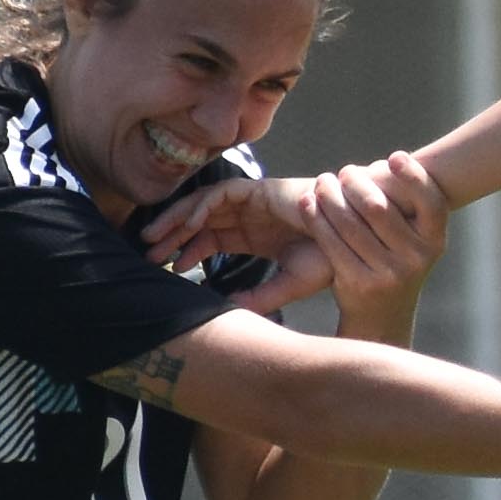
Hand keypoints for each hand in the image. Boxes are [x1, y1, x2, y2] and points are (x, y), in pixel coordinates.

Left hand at [139, 171, 335, 310]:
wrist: (352, 237)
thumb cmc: (329, 258)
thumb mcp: (290, 285)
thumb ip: (261, 297)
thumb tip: (231, 310)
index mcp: (253, 236)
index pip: (211, 239)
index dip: (189, 252)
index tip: (171, 269)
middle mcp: (248, 217)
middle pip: (200, 221)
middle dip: (172, 236)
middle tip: (148, 254)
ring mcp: (252, 201)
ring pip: (203, 205)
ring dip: (177, 219)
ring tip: (153, 238)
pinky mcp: (258, 189)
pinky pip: (221, 193)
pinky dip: (201, 206)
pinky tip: (187, 225)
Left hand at [306, 152, 450, 333]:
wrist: (381, 317)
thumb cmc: (394, 262)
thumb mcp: (412, 241)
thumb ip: (403, 209)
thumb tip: (379, 166)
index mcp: (435, 241)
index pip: (430, 202)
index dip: (414, 177)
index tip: (394, 156)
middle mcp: (418, 259)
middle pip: (380, 208)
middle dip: (357, 183)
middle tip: (344, 171)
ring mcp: (390, 274)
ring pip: (351, 224)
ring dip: (331, 197)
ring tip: (322, 183)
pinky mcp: (360, 283)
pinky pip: (333, 242)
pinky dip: (317, 219)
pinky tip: (308, 204)